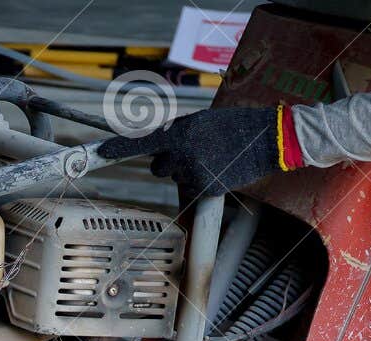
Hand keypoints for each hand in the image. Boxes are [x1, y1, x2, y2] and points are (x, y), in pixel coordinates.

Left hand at [100, 106, 282, 195]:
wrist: (269, 139)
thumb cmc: (235, 126)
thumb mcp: (203, 121)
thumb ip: (177, 132)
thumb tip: (156, 144)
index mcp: (181, 132)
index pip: (142, 143)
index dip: (118, 149)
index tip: (101, 153)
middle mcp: (183, 153)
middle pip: (158, 167)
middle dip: (169, 163)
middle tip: (194, 152)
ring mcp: (194, 173)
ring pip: (176, 178)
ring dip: (188, 171)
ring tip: (213, 158)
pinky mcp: (206, 189)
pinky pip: (191, 188)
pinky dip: (202, 182)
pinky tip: (219, 169)